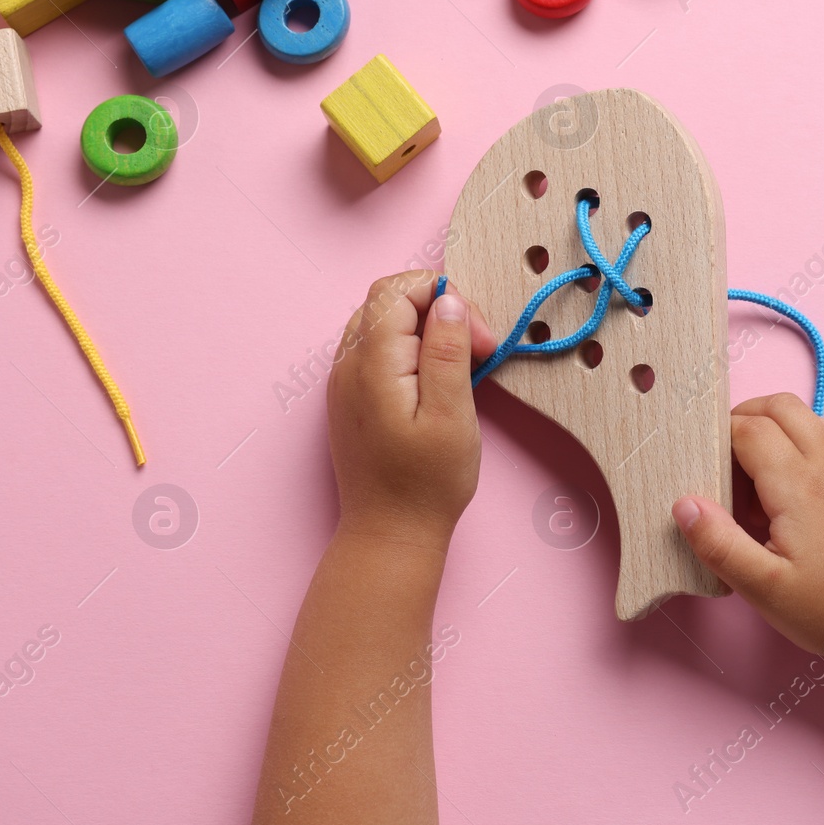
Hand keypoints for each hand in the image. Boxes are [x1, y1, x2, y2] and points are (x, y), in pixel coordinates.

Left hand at [327, 272, 499, 549]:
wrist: (389, 534)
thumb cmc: (427, 483)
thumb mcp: (452, 415)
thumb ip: (448, 351)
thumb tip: (448, 301)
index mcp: (372, 365)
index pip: (397, 290)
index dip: (444, 298)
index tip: (478, 338)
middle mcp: (348, 365)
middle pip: (389, 301)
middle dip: (439, 310)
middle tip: (478, 351)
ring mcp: (344, 381)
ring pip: (382, 322)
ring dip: (426, 329)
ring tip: (461, 365)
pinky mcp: (351, 397)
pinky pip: (377, 349)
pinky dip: (410, 349)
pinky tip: (437, 380)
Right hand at [671, 394, 823, 661]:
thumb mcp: (761, 588)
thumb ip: (718, 543)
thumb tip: (685, 504)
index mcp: (798, 483)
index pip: (746, 429)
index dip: (719, 442)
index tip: (711, 472)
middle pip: (778, 406)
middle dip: (746, 420)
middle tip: (730, 462)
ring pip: (810, 414)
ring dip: (780, 428)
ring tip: (768, 478)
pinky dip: (816, 438)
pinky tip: (809, 479)